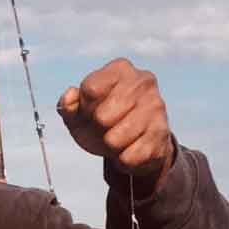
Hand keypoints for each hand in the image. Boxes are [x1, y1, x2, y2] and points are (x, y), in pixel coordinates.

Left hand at [58, 58, 173, 183]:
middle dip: (97, 128)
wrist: (132, 143)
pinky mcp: (161, 133)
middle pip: (102, 117)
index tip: (89, 110)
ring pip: (115, 139)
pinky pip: (129, 156)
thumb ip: (67, 104)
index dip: (84, 107)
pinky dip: (123, 158)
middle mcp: (142, 82)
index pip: (91, 89)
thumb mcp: (78, 112)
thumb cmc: (101, 121)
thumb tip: (69, 97)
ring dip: (110, 144)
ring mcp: (156, 107)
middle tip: (104, 126)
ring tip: (116, 137)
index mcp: (120, 69)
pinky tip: (129, 148)